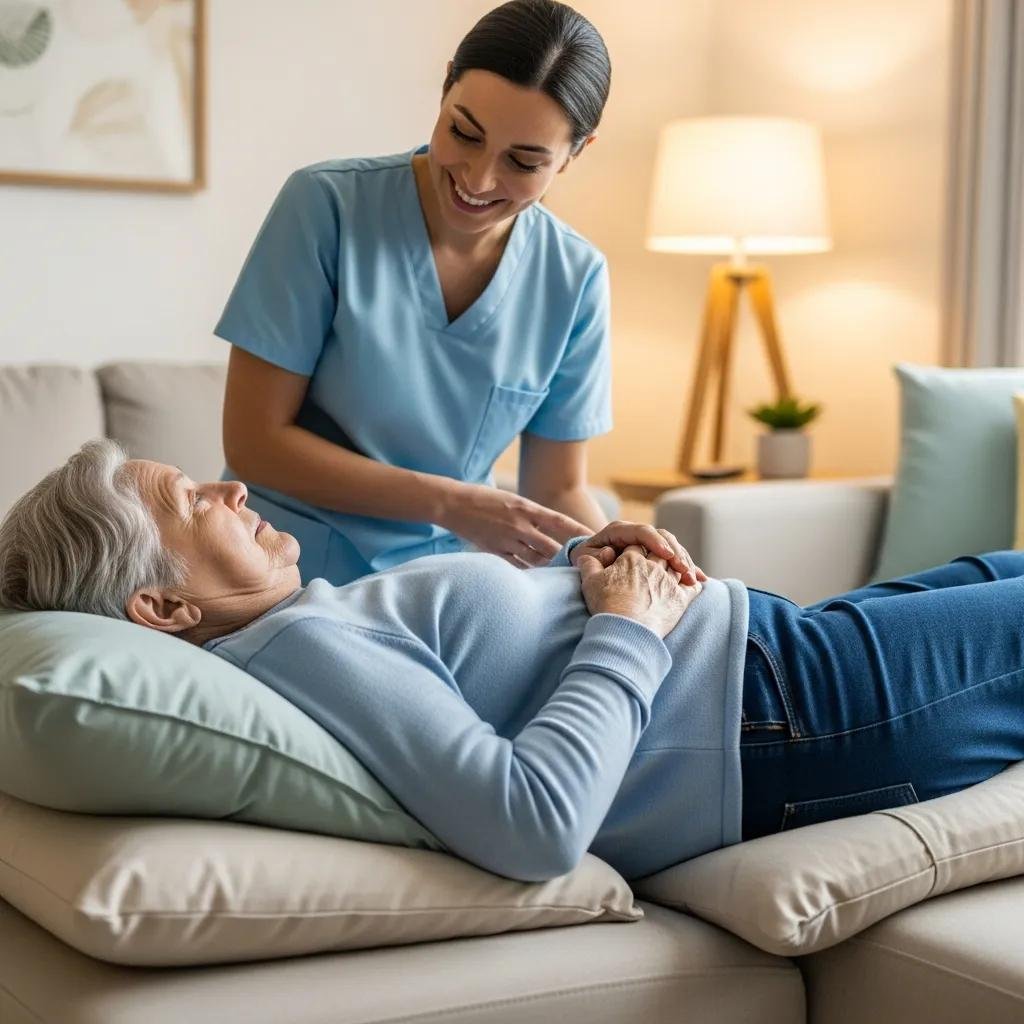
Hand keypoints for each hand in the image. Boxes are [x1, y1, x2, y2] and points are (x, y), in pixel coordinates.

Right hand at [440, 482, 590, 567]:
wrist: (453, 504)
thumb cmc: (484, 498)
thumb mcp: (512, 500)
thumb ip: (532, 514)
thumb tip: (553, 527)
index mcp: (526, 507)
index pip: (559, 521)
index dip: (578, 531)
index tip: (593, 538)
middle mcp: (519, 525)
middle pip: (551, 546)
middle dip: (568, 555)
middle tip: (583, 563)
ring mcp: (507, 540)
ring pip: (536, 559)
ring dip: (551, 566)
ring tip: (565, 574)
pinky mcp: (495, 552)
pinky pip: (518, 566)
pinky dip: (531, 571)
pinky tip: (540, 576)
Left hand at [570, 521, 707, 586]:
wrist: (592, 562)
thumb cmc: (587, 562)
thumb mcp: (586, 558)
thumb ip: (596, 556)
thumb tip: (610, 553)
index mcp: (619, 531)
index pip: (640, 531)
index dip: (655, 541)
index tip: (667, 556)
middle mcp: (637, 535)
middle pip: (663, 537)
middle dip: (676, 553)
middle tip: (685, 571)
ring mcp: (650, 544)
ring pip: (673, 548)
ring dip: (686, 563)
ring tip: (694, 580)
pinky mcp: (658, 557)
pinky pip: (676, 561)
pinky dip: (688, 569)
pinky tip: (700, 580)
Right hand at [577, 544, 702, 637]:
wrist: (624, 631)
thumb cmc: (606, 607)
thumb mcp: (589, 582)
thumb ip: (588, 564)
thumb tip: (585, 556)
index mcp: (631, 559)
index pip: (636, 546)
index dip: (635, 550)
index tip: (632, 557)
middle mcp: (653, 566)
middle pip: (660, 553)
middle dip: (661, 553)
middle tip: (661, 559)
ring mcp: (668, 582)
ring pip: (678, 567)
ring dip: (679, 566)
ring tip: (680, 571)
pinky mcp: (681, 599)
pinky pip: (693, 586)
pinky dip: (694, 582)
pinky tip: (694, 582)